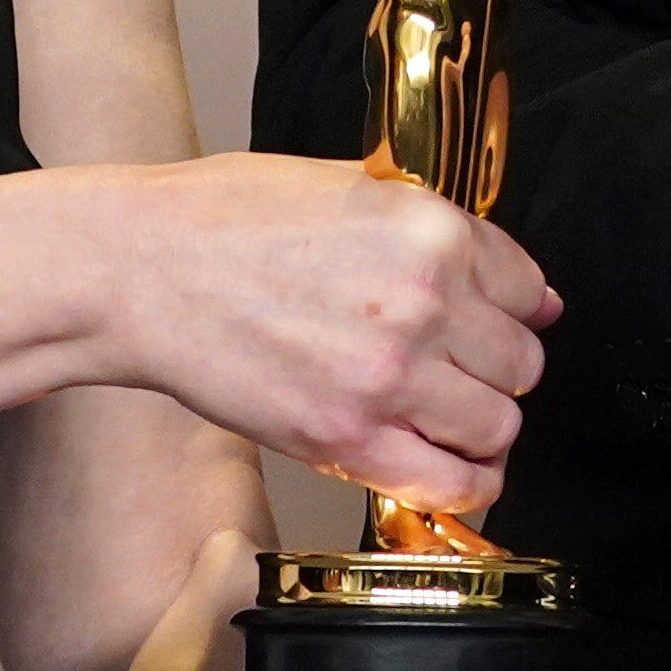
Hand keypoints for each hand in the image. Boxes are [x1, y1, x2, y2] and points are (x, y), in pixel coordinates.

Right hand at [101, 152, 554, 520]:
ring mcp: (387, 378)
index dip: (519, 310)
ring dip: (483, 426)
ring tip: (449, 417)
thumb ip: (437, 230)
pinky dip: (467, 485)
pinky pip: (449, 483)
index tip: (501, 323)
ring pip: (497, 425)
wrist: (140, 271)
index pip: (530, 290)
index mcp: (431, 231)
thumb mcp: (351, 186)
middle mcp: (424, 304)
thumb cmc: (225, 219)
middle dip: (500, 369)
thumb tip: (519, 283)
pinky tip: (456, 472)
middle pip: (522, 363)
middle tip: (464, 370)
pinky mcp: (345, 440)